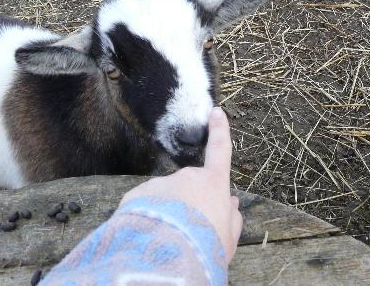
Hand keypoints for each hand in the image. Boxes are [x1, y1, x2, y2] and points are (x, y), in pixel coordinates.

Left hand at [120, 107, 242, 263]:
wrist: (166, 256)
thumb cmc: (205, 249)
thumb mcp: (228, 239)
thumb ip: (231, 219)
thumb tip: (230, 203)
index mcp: (213, 184)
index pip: (220, 151)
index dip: (220, 131)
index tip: (216, 112)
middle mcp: (188, 177)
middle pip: (190, 187)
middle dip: (189, 204)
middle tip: (190, 232)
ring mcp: (161, 183)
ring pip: (166, 198)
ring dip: (167, 214)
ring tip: (169, 240)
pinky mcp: (138, 194)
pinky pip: (145, 207)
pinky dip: (148, 220)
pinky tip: (149, 238)